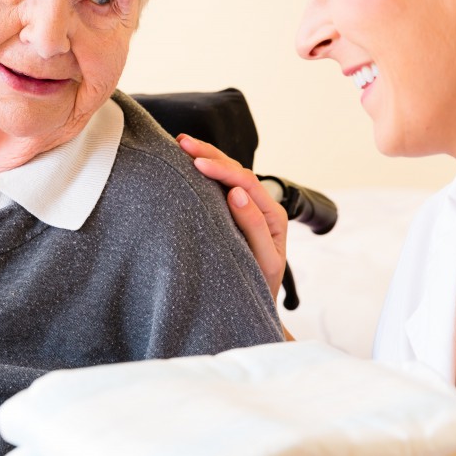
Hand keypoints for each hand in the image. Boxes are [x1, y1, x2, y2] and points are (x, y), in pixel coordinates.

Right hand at [177, 134, 287, 301]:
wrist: (254, 312)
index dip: (221, 169)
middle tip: (183, 142)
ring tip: (183, 144)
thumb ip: (254, 226)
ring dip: (207, 158)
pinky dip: (205, 173)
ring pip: (228, 175)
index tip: (197, 162)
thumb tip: (236, 193)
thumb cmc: (260, 288)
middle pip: (236, 171)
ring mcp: (246, 210)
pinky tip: (190, 164)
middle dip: (210, 154)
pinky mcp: (231, 216)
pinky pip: (219, 189)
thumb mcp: (263, 261)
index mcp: (272, 215)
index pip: (245, 182)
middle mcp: (261, 207)